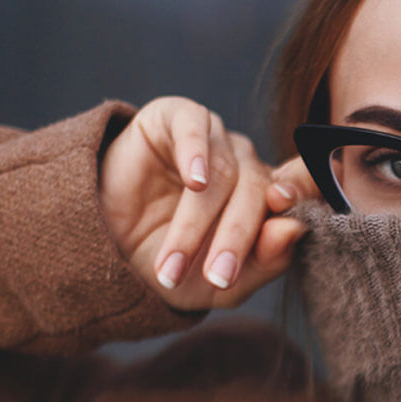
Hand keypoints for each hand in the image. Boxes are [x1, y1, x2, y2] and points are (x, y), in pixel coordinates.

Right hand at [99, 96, 309, 310]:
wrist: (101, 243)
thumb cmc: (170, 263)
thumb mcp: (215, 285)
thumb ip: (262, 263)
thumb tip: (295, 229)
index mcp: (266, 199)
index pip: (298, 195)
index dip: (299, 205)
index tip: (292, 226)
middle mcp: (246, 164)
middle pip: (256, 193)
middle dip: (234, 240)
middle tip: (217, 278)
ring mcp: (216, 139)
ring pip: (222, 173)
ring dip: (195, 224)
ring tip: (172, 265)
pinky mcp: (178, 117)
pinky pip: (195, 127)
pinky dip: (196, 153)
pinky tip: (193, 181)